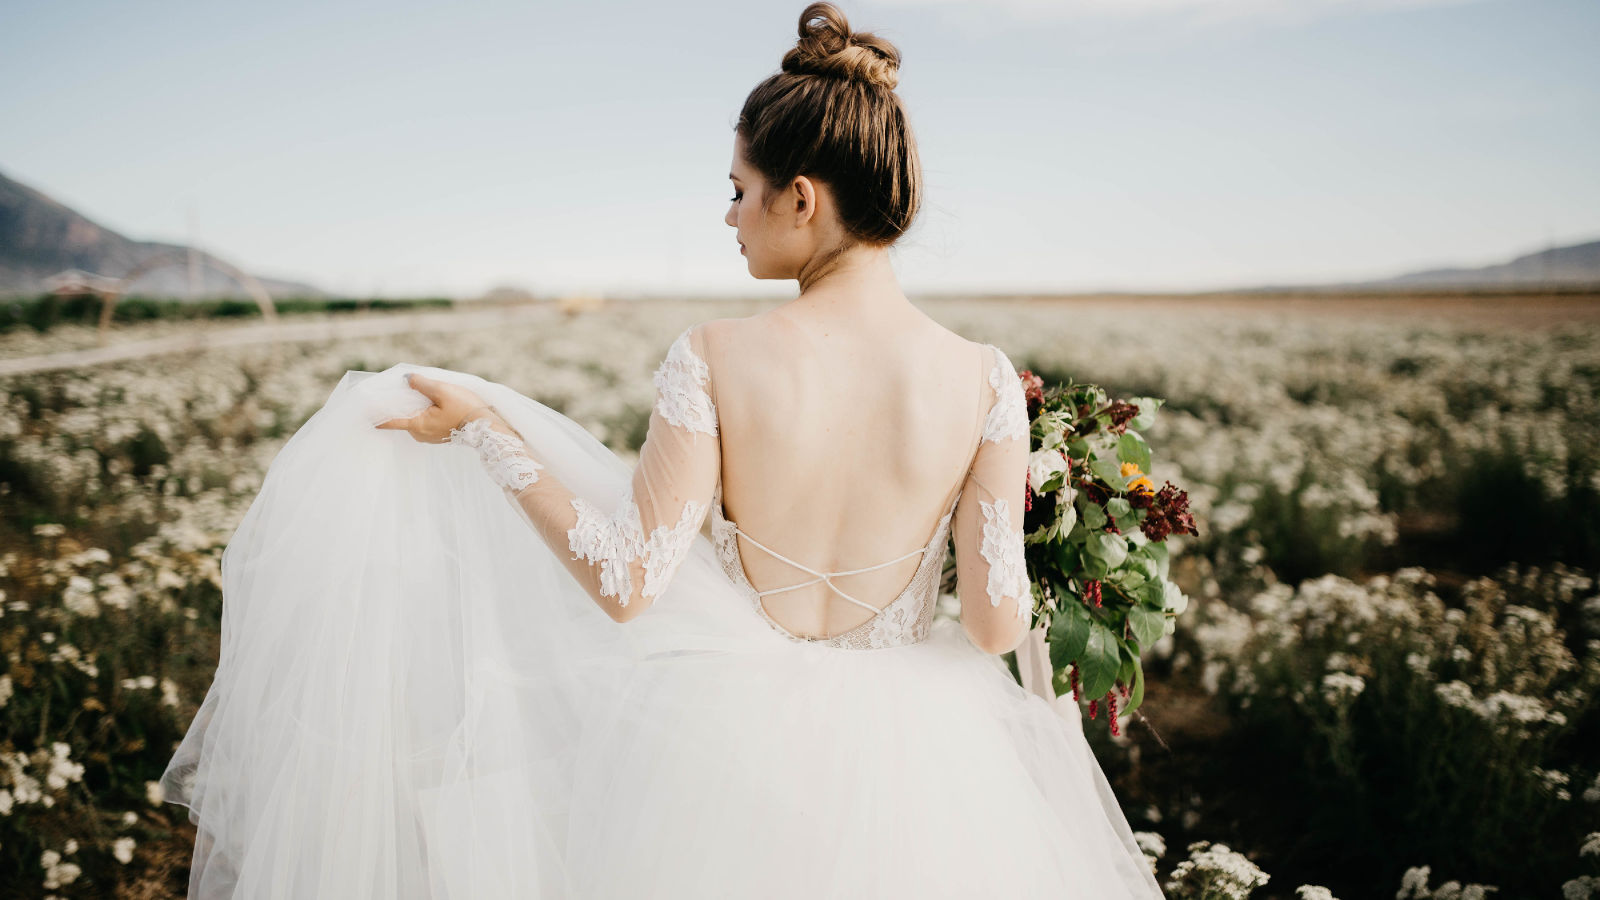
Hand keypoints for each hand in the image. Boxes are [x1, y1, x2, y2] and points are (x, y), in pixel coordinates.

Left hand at [374, 372, 491, 443]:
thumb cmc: (465, 409)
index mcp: (417, 424)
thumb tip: (407, 379)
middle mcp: (420, 434)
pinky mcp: (439, 435)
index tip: (362, 411)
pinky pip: (425, 422)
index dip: (375, 415)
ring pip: (414, 418)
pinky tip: (434, 402)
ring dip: (415, 406)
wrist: (488, 427)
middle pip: (403, 416)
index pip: (389, 421)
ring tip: (424, 393)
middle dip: (401, 403)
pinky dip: (425, 411)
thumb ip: (422, 384)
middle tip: (404, 388)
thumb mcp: (443, 391)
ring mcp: (429, 436)